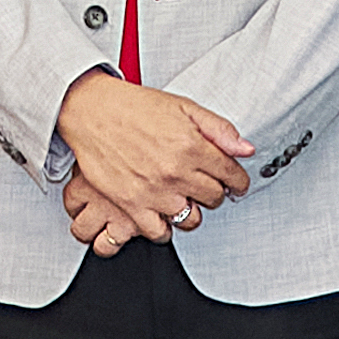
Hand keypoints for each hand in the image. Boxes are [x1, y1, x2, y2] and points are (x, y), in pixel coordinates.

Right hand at [55, 75, 254, 242]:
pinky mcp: (132, 205)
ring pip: (191, 219)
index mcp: (191, 146)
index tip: (236, 183)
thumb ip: (218, 129)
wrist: (93, 112)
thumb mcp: (183, 107)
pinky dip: (165, 228)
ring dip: (192, 211)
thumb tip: (244, 149)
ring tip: (185, 199)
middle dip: (215, 192)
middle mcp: (175, 172)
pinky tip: (164, 214)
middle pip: (214, 198)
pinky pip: (159, 232)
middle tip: (206, 185)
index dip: (238, 180)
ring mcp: (153, 191)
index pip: (231, 174)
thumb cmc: (134, 107)